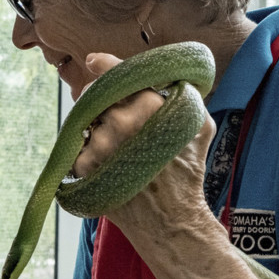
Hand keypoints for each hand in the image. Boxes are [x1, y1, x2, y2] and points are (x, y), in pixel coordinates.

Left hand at [74, 52, 215, 240]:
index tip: (93, 61)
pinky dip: (87, 150)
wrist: (171, 217)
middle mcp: (122, 121)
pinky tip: (107, 163)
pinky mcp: (84, 166)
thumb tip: (168, 77)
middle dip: (99, 97)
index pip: (118, 72)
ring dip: (95, 126)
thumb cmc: (187, 171)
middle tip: (109, 111)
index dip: (104, 64)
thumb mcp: (199, 125)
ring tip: (116, 147)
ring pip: (86, 120)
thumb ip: (183, 95)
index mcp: (149, 105)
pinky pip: (78, 146)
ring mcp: (100, 144)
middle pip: (96, 94)